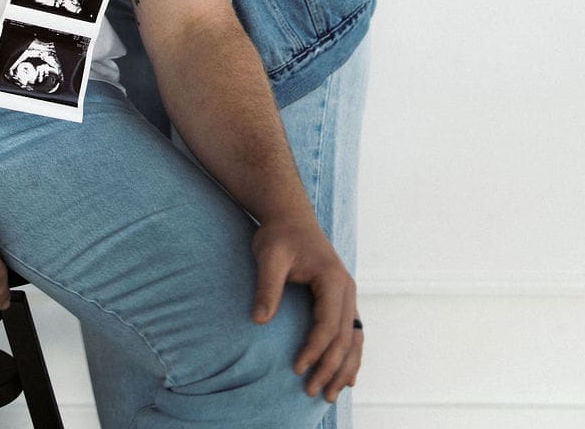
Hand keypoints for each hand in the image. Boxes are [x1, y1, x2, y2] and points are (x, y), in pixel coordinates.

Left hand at [250, 216, 363, 403]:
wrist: (289, 216)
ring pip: (353, 339)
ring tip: (331, 394)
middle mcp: (346, 288)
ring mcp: (347, 294)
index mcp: (332, 279)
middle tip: (312, 392)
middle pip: (344, 338)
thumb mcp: (269, 255)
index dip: (314, 350)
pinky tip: (346, 376)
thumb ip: (267, 287)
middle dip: (330, 368)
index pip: (327, 325)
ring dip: (344, 368)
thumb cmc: (278, 234)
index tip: (296, 368)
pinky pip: (352, 332)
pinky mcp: (341, 299)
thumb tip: (258, 320)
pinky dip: (350, 356)